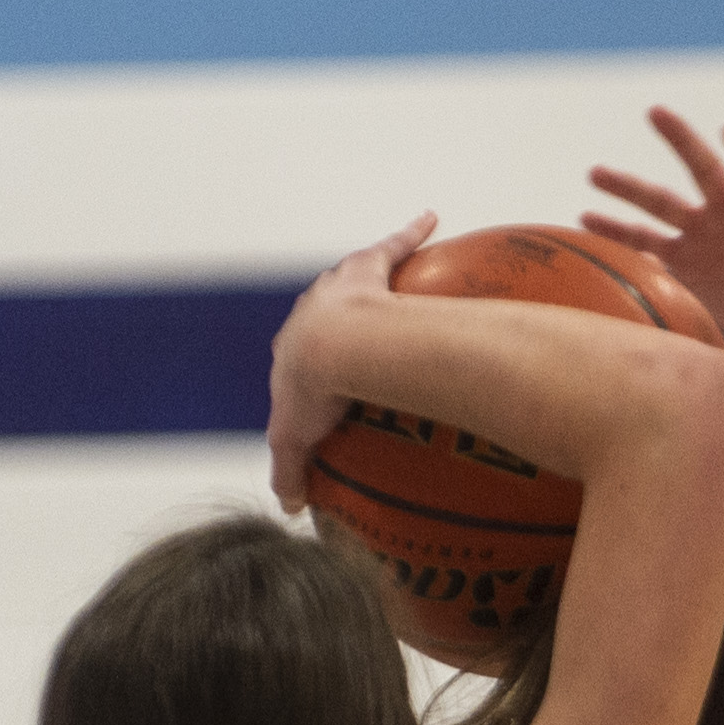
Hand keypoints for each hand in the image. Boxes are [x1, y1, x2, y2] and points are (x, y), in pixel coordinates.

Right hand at [267, 210, 436, 510]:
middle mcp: (310, 309)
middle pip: (320, 306)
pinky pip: (393, 243)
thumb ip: (294, 475)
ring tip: (389, 264)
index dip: (307, 363)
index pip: (297, 354)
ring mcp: (341, 287)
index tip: (320, 374)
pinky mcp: (368, 269)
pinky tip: (431, 216)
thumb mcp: (295, 442)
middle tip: (351, 316)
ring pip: (353, 272)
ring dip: (368, 265)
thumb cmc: (312, 395)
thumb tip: (295, 508)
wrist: (329, 349)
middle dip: (330, 308)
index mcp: (292, 348)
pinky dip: (410, 229)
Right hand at [583, 110, 723, 364]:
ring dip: (629, 189)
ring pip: (662, 203)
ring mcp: (705, 236)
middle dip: (679, 141)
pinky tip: (585, 219)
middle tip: (655, 111)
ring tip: (594, 173)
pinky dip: (617, 232)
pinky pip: (645, 243)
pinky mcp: (686, 263)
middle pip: (702, 169)